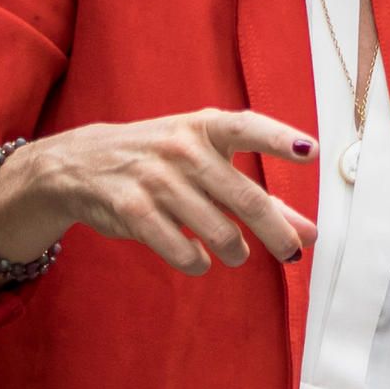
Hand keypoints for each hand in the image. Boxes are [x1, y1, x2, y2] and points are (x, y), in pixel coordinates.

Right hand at [0, 110, 318, 300]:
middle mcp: (182, 149)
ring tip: (234, 251)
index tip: (309, 151)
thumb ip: (261, 196)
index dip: (279, 139)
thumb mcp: (208, 164)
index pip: (248, 128)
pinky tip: (198, 258)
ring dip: (234, 250)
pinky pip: (180, 249)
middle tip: (292, 253)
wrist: (80, 163)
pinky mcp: (131, 208)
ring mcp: (154, 178)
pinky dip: (196, 261)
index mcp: (205, 127)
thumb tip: (309, 233)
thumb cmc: (163, 160)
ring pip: (218, 231)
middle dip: (277, 233)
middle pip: (245, 199)